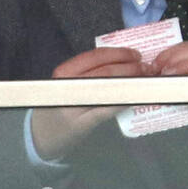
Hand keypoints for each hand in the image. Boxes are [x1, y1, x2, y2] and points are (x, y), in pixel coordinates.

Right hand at [30, 47, 152, 160]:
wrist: (41, 134)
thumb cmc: (60, 103)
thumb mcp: (66, 81)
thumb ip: (89, 70)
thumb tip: (124, 59)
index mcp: (63, 73)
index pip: (94, 57)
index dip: (118, 53)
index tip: (135, 54)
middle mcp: (66, 88)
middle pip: (104, 72)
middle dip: (130, 68)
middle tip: (146, 67)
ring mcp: (73, 107)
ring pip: (108, 90)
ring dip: (131, 82)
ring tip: (144, 79)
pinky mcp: (81, 125)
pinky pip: (107, 110)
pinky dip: (124, 101)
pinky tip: (135, 97)